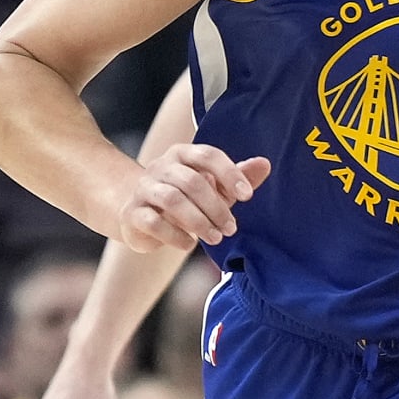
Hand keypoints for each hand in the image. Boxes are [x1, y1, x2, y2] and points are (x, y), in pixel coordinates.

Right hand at [117, 145, 269, 252]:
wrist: (140, 215)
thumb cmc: (186, 199)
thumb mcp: (214, 188)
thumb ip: (239, 177)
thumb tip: (265, 164)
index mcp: (182, 154)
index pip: (207, 155)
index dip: (229, 174)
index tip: (248, 196)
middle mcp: (160, 167)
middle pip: (191, 181)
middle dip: (216, 207)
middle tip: (231, 228)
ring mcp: (144, 188)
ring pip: (172, 200)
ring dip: (198, 221)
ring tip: (215, 237)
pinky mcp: (132, 213)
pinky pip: (153, 222)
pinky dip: (175, 235)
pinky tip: (189, 244)